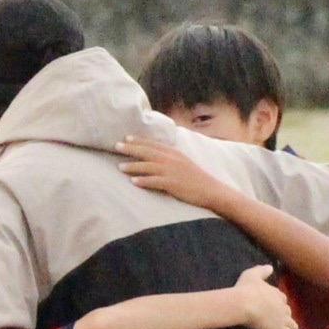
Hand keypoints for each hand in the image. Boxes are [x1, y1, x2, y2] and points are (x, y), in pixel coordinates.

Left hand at [117, 135, 231, 210]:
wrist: (212, 190)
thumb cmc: (195, 178)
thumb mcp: (183, 163)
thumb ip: (170, 158)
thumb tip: (156, 156)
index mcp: (174, 153)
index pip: (154, 145)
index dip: (139, 140)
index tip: (126, 138)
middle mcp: (172, 160)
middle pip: (148, 152)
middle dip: (131, 148)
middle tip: (116, 146)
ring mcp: (173, 171)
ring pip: (149, 166)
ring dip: (134, 166)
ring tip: (119, 167)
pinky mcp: (174, 184)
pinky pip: (156, 181)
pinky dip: (144, 181)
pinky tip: (133, 182)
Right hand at [233, 264, 298, 328]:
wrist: (243, 304)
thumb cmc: (245, 289)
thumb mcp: (252, 274)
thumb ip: (262, 271)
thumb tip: (270, 266)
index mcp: (277, 294)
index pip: (281, 298)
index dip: (278, 302)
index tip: (274, 304)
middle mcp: (283, 306)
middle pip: (287, 310)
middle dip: (285, 313)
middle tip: (280, 317)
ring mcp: (282, 319)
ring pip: (291, 323)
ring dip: (291, 325)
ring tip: (291, 328)